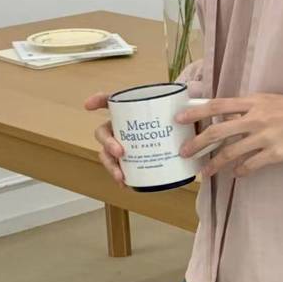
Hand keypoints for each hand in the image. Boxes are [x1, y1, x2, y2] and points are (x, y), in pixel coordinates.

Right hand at [82, 61, 205, 185]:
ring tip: (121, 176)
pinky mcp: (131, 160)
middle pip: (104, 131)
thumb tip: (194, 96)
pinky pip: (119, 169)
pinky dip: (119, 176)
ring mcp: (124, 144)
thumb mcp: (185, 110)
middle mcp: (122, 126)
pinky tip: (125, 184)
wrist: (186, 139)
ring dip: (110, 164)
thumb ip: (189, 103)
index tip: (88, 105)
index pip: (111, 100)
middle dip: (107, 142)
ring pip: (107, 153)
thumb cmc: (181, 121)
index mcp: (132, 109)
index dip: (98, 100)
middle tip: (120, 152)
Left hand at [174, 91, 282, 177]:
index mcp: (253, 102)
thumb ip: (248, 109)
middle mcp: (256, 118)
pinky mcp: (276, 153)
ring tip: (205, 172)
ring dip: (214, 164)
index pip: (217, 106)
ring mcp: (266, 136)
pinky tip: (236, 175)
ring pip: (231, 153)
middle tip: (184, 152)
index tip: (179, 119)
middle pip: (218, 131)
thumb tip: (226, 118)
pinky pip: (251, 165)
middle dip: (197, 143)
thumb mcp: (270, 101)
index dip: (196, 112)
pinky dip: (240, 171)